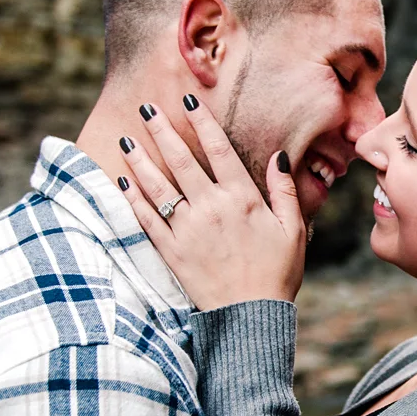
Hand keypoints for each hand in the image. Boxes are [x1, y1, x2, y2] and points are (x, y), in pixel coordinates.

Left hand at [117, 98, 305, 308]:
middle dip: (161, 130)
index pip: (218, 148)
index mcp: (242, 198)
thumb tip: (279, 155)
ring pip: (158, 185)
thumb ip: (284, 190)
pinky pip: (147, 219)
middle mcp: (211, 207)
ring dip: (140, 159)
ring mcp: (187, 229)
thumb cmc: (277, 272)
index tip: (187, 100)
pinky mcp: (171, 251)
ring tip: (126, 138)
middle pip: (181, 160)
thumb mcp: (293, 229)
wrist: (251, 315)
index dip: (201, 121)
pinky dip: (133, 199)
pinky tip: (122, 181)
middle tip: (146, 108)